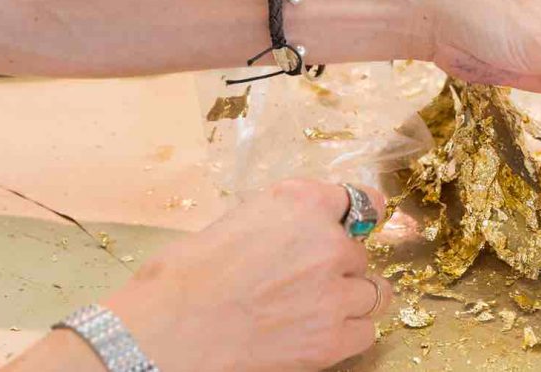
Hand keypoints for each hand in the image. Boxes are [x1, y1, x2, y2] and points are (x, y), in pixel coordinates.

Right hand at [106, 180, 390, 371]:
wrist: (167, 332)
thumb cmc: (184, 276)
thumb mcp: (238, 219)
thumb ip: (284, 217)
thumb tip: (300, 229)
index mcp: (302, 202)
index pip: (357, 200)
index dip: (352, 216)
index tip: (352, 225)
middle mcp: (328, 241)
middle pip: (358, 252)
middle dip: (337, 265)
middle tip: (304, 280)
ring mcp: (333, 292)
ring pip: (373, 291)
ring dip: (350, 298)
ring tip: (320, 308)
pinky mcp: (330, 339)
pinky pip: (365, 331)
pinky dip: (349, 333)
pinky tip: (321, 333)